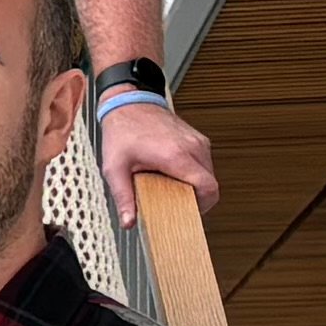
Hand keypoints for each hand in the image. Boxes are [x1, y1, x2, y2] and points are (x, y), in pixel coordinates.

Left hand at [94, 87, 220, 214]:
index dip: (203, 206)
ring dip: (195, 185)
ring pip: (209, 174)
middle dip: (196, 198)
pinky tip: (174, 174)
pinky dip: (194, 173)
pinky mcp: (197, 138)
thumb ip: (123, 197)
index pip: (208, 188)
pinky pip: (204, 163)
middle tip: (175, 203)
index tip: (188, 212)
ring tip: (172, 187)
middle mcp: (191, 147)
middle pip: (210, 184)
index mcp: (175, 156)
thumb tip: (128, 222)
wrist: (128, 103)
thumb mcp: (115, 168)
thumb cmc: (122, 132)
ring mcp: (197, 141)